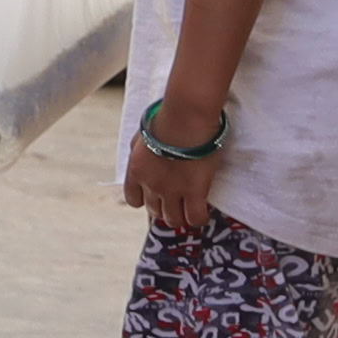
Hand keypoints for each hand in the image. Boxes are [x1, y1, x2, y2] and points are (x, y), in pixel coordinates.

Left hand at [121, 107, 227, 231]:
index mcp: (136, 171)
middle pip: (155, 211)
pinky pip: (195, 217)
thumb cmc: (165, 119)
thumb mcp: (141, 136)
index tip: (156, 195)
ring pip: (174, 219)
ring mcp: (172, 191)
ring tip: (190, 208)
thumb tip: (140, 155)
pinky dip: (199, 218)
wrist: (184, 118)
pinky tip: (204, 211)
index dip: (145, 200)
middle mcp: (151, 185)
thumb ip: (138, 151)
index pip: (133, 199)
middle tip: (178, 200)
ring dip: (181, 216)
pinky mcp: (194, 191)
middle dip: (165, 208)